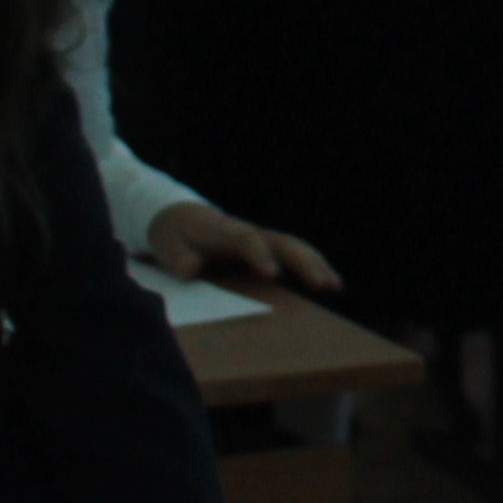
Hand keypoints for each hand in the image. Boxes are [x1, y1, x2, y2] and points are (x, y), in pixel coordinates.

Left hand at [147, 201, 338, 294]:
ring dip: (316, 264)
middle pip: (283, 242)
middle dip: (304, 262)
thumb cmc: (173, 235)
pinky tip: (330, 283)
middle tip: (322, 285)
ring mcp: (260, 240)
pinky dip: (313, 266)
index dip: (260, 255)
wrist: (178, 216)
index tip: (271, 274)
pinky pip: (293, 254)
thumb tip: (190, 268)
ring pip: (294, 247)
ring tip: (335, 286)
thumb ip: (177, 256)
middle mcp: (249, 233)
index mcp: (224, 233)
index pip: (247, 241)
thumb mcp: (167, 246)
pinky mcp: (265, 249)